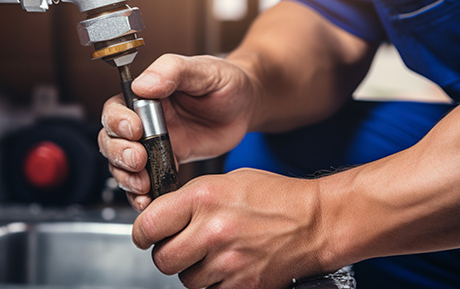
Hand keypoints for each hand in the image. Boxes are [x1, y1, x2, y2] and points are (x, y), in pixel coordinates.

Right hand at [98, 54, 258, 208]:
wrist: (246, 106)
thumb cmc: (225, 81)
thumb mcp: (203, 69)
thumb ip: (172, 71)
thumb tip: (142, 84)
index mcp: (146, 94)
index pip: (116, 108)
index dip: (118, 121)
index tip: (135, 129)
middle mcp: (145, 119)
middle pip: (112, 140)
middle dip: (119, 153)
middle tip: (138, 160)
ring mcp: (154, 143)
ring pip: (122, 164)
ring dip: (125, 177)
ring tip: (142, 184)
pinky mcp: (168, 162)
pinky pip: (146, 180)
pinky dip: (142, 194)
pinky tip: (149, 198)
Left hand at [132, 169, 330, 288]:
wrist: (315, 221)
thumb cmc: (273, 197)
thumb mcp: (224, 181)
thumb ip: (188, 200)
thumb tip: (159, 216)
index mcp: (203, 198)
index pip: (147, 226)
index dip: (143, 232)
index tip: (147, 234)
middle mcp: (213, 230)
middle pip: (161, 259)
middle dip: (167, 253)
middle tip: (181, 245)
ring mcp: (228, 262)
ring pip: (185, 280)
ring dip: (193, 270)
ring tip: (213, 252)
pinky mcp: (243, 286)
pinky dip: (215, 283)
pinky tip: (229, 264)